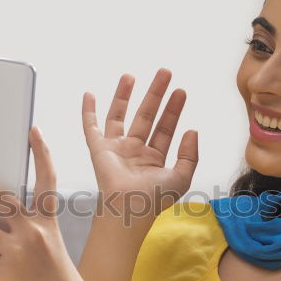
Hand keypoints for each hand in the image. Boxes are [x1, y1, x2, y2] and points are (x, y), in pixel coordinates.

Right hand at [83, 68, 198, 219]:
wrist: (130, 208)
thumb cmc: (154, 199)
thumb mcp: (182, 177)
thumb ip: (190, 154)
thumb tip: (192, 131)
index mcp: (153, 159)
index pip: (165, 128)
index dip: (173, 110)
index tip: (181, 91)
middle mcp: (134, 151)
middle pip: (146, 116)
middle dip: (155, 94)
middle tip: (165, 73)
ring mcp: (116, 149)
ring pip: (120, 116)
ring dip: (124, 95)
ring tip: (131, 75)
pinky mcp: (98, 149)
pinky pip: (90, 127)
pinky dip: (88, 111)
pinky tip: (89, 95)